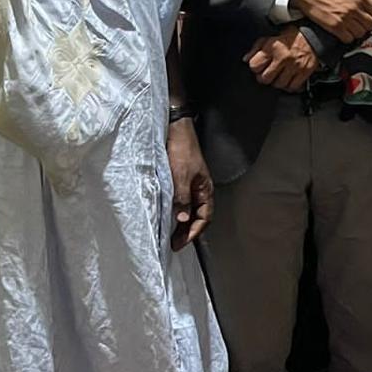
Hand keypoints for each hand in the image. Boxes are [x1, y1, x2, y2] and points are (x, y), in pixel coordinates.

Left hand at [166, 116, 214, 250]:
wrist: (176, 128)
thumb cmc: (182, 150)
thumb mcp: (180, 175)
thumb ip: (182, 198)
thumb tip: (182, 219)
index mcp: (205, 189)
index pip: (204, 217)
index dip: (193, 232)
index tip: (180, 243)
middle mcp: (200, 189)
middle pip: (197, 216)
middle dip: (186, 231)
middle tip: (173, 244)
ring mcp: (190, 185)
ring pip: (188, 209)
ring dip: (180, 223)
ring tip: (169, 234)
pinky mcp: (180, 180)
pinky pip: (180, 201)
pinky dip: (175, 211)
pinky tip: (166, 215)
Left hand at [245, 26, 318, 91]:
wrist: (312, 36)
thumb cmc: (291, 36)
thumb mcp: (271, 37)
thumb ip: (257, 48)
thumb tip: (246, 59)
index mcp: (273, 47)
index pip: (255, 65)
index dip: (255, 67)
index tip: (258, 66)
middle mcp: (283, 58)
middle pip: (265, 78)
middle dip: (264, 77)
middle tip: (267, 74)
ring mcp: (295, 66)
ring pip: (279, 85)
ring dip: (277, 82)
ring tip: (278, 76)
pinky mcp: (304, 72)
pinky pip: (292, 87)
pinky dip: (289, 86)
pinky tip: (288, 80)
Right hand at [292, 0, 371, 41]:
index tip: (367, 12)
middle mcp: (354, 7)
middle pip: (371, 23)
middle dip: (367, 22)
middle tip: (360, 21)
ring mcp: (345, 18)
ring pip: (361, 32)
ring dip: (358, 31)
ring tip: (353, 26)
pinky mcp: (334, 27)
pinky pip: (349, 39)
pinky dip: (348, 37)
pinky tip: (344, 31)